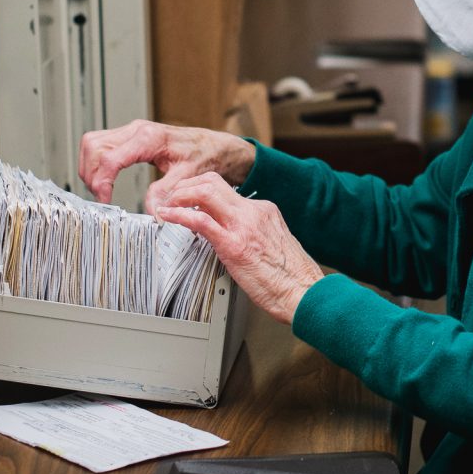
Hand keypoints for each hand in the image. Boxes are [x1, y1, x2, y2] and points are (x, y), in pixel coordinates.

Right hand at [77, 120, 254, 205]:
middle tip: (101, 197)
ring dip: (90, 167)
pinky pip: (100, 144)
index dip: (102, 182)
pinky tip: (104, 179)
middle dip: (91, 175)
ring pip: (92, 143)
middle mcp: (136, 129)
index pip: (110, 158)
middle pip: (94, 147)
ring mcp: (131, 130)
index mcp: (150, 138)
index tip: (105, 200)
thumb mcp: (189, 176)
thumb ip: (168, 192)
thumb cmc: (204, 155)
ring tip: (101, 190)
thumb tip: (151, 211)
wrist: (214, 145)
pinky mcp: (129, 136)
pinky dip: (95, 162)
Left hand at [154, 172, 321, 322]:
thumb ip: (254, 234)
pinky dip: (178, 214)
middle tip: (173, 198)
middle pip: (213, 181)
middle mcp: (255, 211)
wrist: (304, 292)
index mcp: (265, 210)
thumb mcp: (274, 243)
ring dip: (180, 195)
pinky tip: (168, 217)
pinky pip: (199, 220)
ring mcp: (244, 226)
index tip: (190, 201)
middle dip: (187, 186)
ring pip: (205, 192)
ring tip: (168, 205)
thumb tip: (234, 237)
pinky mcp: (234, 244)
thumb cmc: (291, 278)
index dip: (202, 193)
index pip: (227, 191)